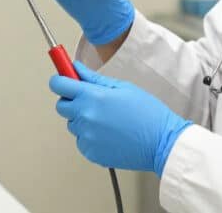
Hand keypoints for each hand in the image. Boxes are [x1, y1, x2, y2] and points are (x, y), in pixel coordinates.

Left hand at [49, 61, 191, 175]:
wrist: (162, 142)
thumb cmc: (147, 113)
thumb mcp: (122, 87)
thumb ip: (94, 78)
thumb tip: (76, 68)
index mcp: (92, 97)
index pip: (59, 84)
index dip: (60, 79)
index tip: (63, 78)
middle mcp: (85, 117)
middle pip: (61, 106)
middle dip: (72, 100)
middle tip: (91, 100)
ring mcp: (87, 137)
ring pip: (72, 124)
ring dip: (82, 119)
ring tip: (107, 119)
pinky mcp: (90, 153)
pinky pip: (81, 140)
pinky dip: (90, 136)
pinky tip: (108, 133)